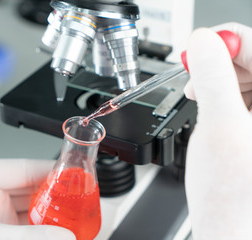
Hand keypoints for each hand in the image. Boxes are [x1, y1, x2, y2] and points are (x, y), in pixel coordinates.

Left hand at [0, 159, 75, 239]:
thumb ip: (28, 236)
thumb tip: (64, 235)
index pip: (23, 168)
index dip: (51, 173)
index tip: (73, 177)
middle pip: (31, 187)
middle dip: (55, 197)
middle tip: (77, 201)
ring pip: (32, 206)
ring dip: (52, 213)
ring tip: (72, 217)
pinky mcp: (0, 226)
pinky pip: (28, 222)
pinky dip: (44, 227)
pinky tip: (58, 229)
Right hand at [184, 26, 251, 238]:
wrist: (232, 229)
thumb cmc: (232, 195)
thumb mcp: (219, 127)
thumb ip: (212, 77)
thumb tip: (203, 41)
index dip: (225, 42)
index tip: (199, 50)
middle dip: (220, 63)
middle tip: (196, 79)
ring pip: (246, 77)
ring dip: (218, 80)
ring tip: (201, 97)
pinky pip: (244, 95)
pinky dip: (223, 95)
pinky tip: (212, 108)